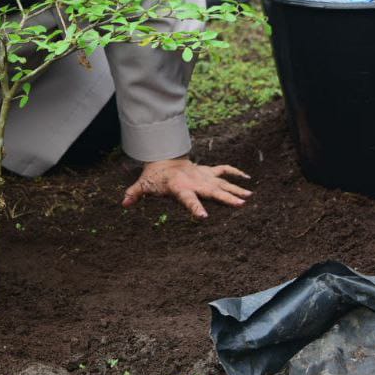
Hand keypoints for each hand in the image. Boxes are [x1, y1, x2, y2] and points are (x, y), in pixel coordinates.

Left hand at [122, 157, 251, 217]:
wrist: (164, 157)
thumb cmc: (155, 176)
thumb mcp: (144, 184)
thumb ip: (135, 193)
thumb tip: (124, 203)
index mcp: (180, 187)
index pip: (188, 199)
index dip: (195, 207)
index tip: (204, 217)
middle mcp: (195, 182)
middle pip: (212, 191)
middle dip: (226, 198)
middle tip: (241, 205)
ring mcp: (203, 176)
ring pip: (222, 183)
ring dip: (236, 189)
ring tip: (250, 197)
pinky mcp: (208, 171)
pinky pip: (224, 171)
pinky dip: (235, 173)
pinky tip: (248, 180)